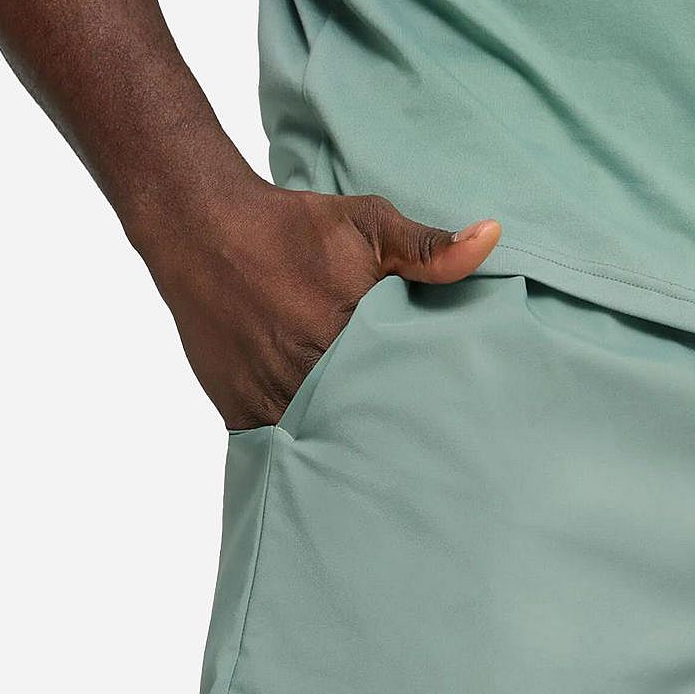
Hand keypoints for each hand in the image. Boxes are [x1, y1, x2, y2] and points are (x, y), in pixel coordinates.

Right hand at [131, 178, 500, 428]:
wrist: (201, 228)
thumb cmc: (291, 226)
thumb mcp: (368, 224)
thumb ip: (430, 248)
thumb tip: (492, 238)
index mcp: (349, 336)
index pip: (403, 393)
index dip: (425, 410)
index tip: (449, 424)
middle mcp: (308, 373)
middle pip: (364, 426)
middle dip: (391, 438)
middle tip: (424, 460)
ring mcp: (271, 397)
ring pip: (323, 444)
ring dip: (348, 450)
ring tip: (382, 469)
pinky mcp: (241, 411)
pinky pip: (280, 449)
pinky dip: (303, 454)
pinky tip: (329, 461)